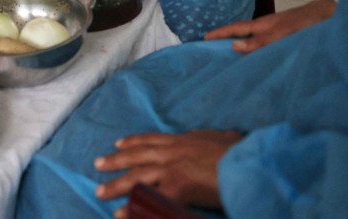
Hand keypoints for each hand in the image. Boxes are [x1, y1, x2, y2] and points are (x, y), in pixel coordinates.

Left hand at [95, 129, 242, 217]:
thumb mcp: (223, 138)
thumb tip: (212, 135)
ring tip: (100, 192)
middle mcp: (172, 152)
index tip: (118, 143)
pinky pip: (150, 200)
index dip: (134, 141)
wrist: (249, 164)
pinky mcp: (177, 188)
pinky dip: (134, 207)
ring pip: (137, 177)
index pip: (152, 139)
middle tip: (97, 164)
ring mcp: (172, 169)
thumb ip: (210, 138)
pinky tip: (121, 213)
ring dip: (116, 185)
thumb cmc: (242, 152)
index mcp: (183, 140)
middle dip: (116, 160)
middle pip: (137, 155)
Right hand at [204, 0, 335, 52]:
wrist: (324, 17)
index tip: (203, 38)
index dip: (218, 33)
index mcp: (259, 25)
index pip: (234, 29)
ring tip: (232, 57)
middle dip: (226, 40)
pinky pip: (263, 45)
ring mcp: (273, 32)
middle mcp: (263, 28)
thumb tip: (234, 47)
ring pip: (252, 40)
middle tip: (212, 50)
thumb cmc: (300, 23)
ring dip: (241, 46)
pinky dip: (255, 51)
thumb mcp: (277, 34)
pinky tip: (258, 58)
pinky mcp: (283, 38)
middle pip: (240, 34)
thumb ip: (258, 42)